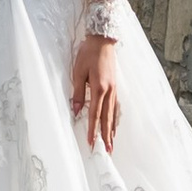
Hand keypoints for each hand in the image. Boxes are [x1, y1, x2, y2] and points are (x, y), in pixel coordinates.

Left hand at [70, 35, 120, 155]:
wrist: (102, 39)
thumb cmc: (89, 53)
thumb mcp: (78, 72)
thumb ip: (78, 92)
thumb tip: (76, 110)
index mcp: (99, 88)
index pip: (94, 114)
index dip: (92, 130)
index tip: (91, 143)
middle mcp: (109, 91)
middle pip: (107, 118)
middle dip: (106, 136)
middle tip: (107, 150)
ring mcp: (114, 89)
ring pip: (113, 114)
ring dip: (112, 130)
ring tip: (112, 143)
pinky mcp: (114, 86)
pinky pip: (115, 106)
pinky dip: (114, 118)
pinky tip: (114, 124)